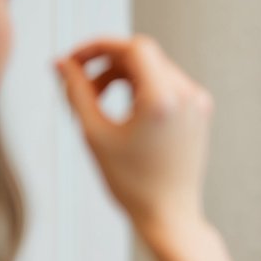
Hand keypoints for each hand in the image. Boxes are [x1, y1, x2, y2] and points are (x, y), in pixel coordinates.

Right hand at [56, 36, 212, 242]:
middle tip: (82, 88)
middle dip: (107, 65)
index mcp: (164, 99)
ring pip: (154, 68)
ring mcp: (198, 103)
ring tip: (99, 105)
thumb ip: (76, 91)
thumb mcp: (94, 133)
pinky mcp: (200, 112)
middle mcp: (188, 95)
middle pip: (142, 55)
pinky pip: (167, 84)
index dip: (98, 47)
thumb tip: (61, 63)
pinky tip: (123, 113)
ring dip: (122, 76)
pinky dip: (142, 88)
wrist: (169, 215)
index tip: (74, 61)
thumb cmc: (131, 182)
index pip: (133, 46)